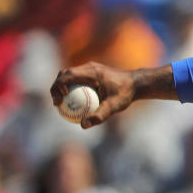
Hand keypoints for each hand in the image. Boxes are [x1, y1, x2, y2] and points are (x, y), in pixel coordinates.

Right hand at [50, 63, 175, 128]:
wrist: (137, 83)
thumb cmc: (126, 94)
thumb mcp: (115, 106)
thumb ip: (100, 115)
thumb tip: (83, 125)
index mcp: (92, 72)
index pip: (68, 75)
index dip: (58, 86)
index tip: (60, 100)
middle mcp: (89, 67)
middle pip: (64, 73)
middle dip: (56, 87)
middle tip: (57, 104)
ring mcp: (90, 69)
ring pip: (69, 75)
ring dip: (61, 87)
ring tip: (60, 104)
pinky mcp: (91, 73)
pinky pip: (76, 79)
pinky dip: (70, 88)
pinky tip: (72, 103)